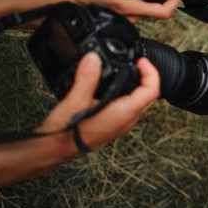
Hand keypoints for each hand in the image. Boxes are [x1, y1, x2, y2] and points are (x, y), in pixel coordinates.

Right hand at [38, 53, 159, 151]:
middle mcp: (127, 120)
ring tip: (122, 69)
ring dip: (133, 83)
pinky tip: (110, 85)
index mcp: (124, 113)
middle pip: (146, 94)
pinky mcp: (113, 124)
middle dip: (143, 75)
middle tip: (133, 62)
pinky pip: (126, 105)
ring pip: (136, 100)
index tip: (140, 61)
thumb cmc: (66, 131)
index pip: (152, 91)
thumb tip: (94, 58)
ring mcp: (121, 123)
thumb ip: (87, 78)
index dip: (150, 72)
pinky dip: (124, 92)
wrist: (55, 149)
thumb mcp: (75, 100)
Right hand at [60, 0, 179, 18]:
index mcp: (127, 6)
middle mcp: (130, 16)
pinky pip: (142, 13)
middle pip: (159, 13)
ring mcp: (127, 19)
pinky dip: (148, 4)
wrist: (67, 8)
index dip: (173, 2)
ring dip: (158, 3)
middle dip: (167, 0)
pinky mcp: (124, 18)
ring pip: (151, 14)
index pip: (161, 12)